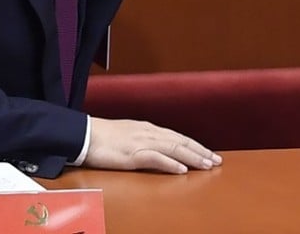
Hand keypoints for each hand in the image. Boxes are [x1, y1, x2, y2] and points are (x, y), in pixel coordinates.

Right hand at [85, 118, 222, 172]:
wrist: (83, 134)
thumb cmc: (103, 136)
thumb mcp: (129, 134)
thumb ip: (144, 139)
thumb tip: (159, 148)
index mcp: (148, 129)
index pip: (178, 137)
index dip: (195, 146)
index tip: (209, 154)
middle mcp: (149, 133)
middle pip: (181, 142)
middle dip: (200, 151)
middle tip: (217, 161)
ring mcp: (141, 142)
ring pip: (174, 149)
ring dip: (192, 157)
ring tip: (207, 165)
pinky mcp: (132, 154)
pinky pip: (155, 158)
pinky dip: (170, 164)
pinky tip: (182, 170)